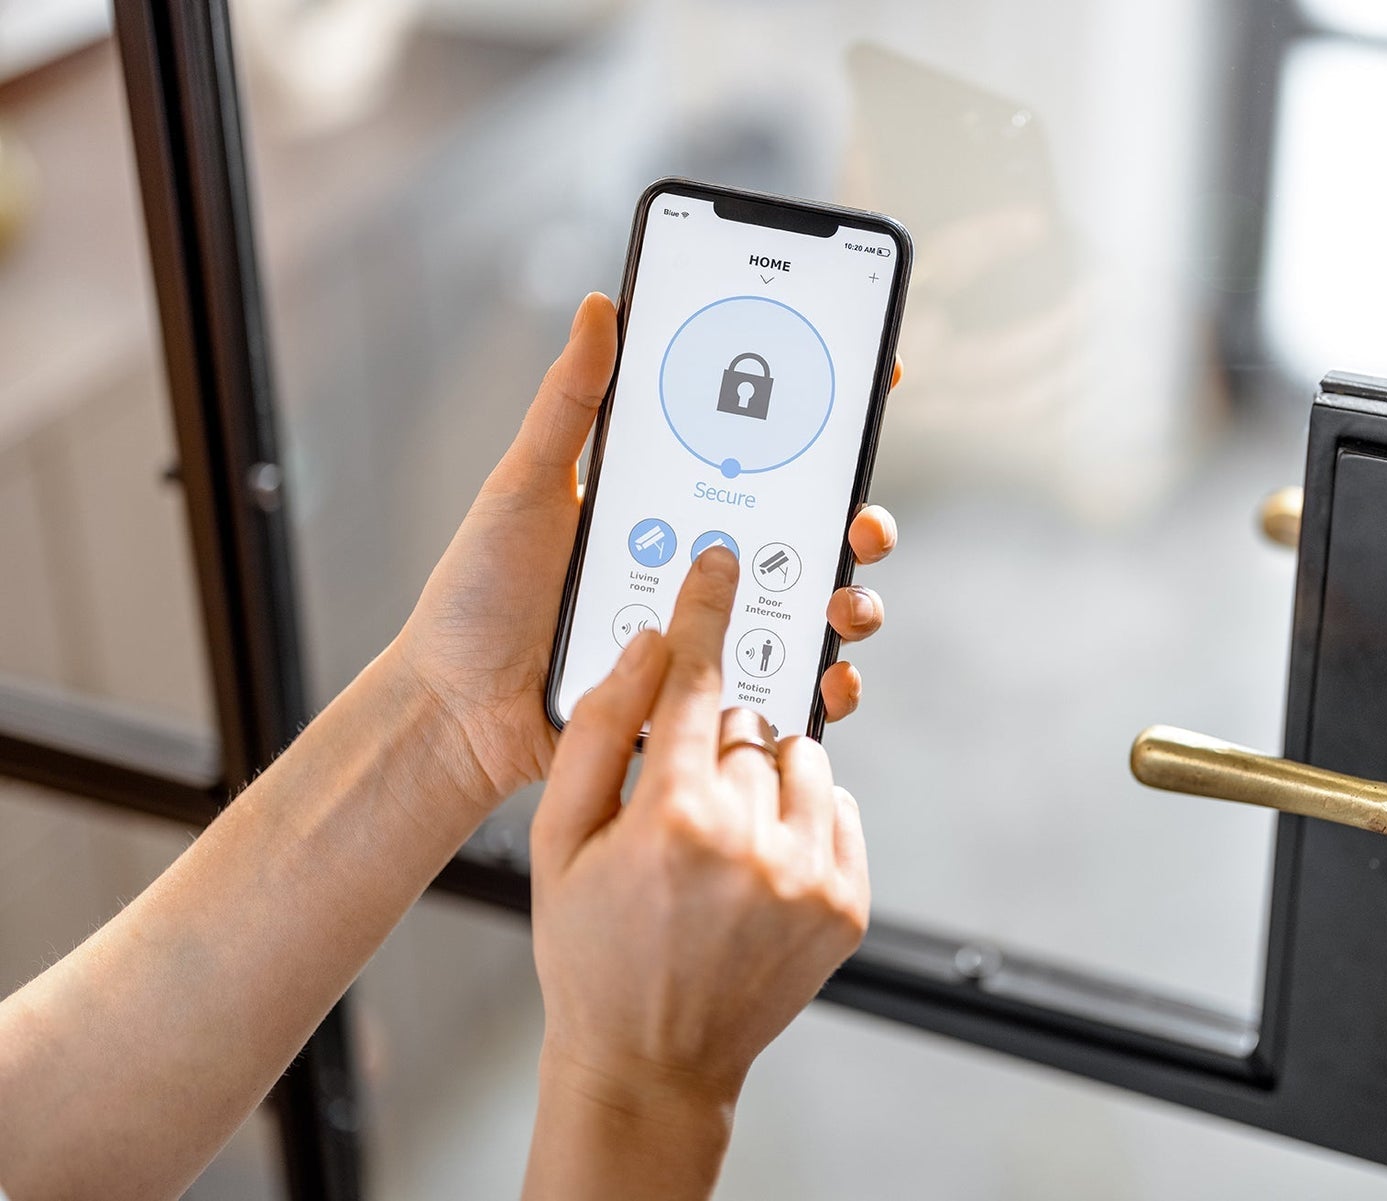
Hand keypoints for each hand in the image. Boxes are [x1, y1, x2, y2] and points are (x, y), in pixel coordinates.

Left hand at [391, 293, 900, 806]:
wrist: (456, 707)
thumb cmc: (482, 592)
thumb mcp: (525, 485)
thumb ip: (570, 403)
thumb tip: (600, 305)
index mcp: (675, 501)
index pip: (768, 450)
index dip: (829, 413)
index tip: (876, 375)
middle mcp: (708, 563)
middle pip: (814, 530)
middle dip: (862, 518)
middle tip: (862, 520)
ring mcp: (716, 630)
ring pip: (816, 608)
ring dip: (854, 602)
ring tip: (843, 604)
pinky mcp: (711, 697)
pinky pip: (788, 689)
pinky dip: (825, 686)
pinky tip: (828, 679)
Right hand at [523, 549, 868, 1196]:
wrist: (651, 1062)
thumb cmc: (589, 948)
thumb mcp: (559, 839)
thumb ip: (600, 731)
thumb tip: (650, 645)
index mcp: (674, 817)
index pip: (698, 680)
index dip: (705, 612)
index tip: (720, 562)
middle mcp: (754, 840)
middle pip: (748, 725)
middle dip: (715, 743)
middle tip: (680, 801)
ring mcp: (810, 875)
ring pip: (802, 761)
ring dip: (765, 778)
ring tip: (719, 838)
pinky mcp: (848, 903)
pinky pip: (838, 811)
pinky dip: (803, 819)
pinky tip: (756, 864)